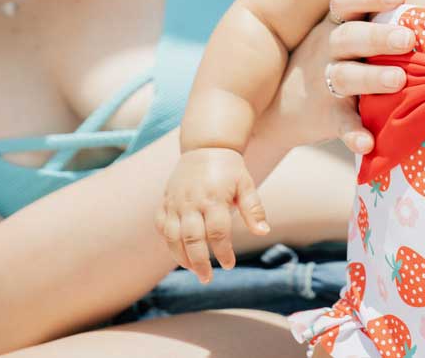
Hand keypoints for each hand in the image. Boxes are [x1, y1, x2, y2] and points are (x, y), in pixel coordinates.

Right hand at [156, 148, 268, 282]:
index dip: (223, 252)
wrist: (205, 146)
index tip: (228, 264)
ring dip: (181, 256)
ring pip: (172, 236)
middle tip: (206, 278)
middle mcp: (192, 201)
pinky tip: (178, 252)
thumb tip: (263, 232)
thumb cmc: (229, 169)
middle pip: (192, 239)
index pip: (217, 232)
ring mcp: (175, 202)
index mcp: (214, 198)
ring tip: (193, 269)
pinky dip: (167, 241)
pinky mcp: (165, 201)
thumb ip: (253, 209)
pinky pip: (161, 226)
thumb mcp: (246, 185)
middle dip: (199, 262)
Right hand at [258, 0, 415, 153]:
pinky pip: (341, 124)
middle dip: (378, 36)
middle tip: (407, 39)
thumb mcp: (347, 35)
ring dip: (372, 78)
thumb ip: (384, 18)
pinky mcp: (326, 116)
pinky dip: (353, 133)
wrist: (279, 108)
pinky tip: (368, 142)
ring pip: (345, 77)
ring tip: (398, 80)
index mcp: (338, 24)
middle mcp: (329, 48)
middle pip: (349, 36)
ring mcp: (326, 83)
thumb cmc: (335, 61)